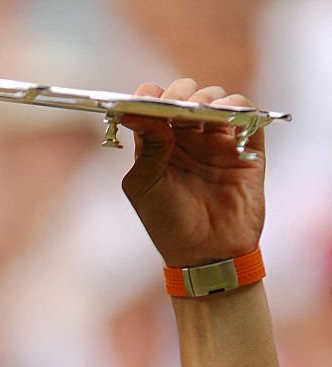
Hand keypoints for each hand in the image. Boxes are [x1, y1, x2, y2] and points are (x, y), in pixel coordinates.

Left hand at [121, 79, 265, 266]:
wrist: (208, 254)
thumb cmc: (169, 225)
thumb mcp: (145, 186)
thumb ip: (147, 147)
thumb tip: (141, 111)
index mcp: (158, 147)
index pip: (153, 108)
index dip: (149, 96)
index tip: (147, 98)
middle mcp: (187, 139)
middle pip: (183, 96)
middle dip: (179, 92)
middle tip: (176, 103)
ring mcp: (217, 141)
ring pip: (213, 98)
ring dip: (206, 96)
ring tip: (201, 111)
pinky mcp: (245, 147)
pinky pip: (245, 112)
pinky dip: (236, 104)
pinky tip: (224, 113)